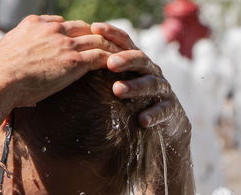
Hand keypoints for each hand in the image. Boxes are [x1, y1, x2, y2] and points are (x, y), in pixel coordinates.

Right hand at [0, 16, 121, 107]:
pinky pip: (100, 56)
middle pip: (81, 27)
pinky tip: (119, 67)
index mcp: (33, 24)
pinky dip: (112, 59)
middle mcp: (51, 29)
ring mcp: (64, 43)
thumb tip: (12, 71)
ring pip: (96, 40)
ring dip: (109, 47)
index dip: (71, 31)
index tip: (77, 39)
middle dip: (94, 36)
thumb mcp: (2, 56)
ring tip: (119, 55)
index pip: (59, 23)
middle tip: (104, 45)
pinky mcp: (74, 60)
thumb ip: (14, 58)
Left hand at [91, 22, 190, 142]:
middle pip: (140, 59)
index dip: (111, 33)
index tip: (94, 28)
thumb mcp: (118, 79)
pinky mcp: (170, 108)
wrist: (165, 119)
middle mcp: (151, 70)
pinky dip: (153, 114)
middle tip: (110, 63)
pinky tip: (142, 120)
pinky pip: (163, 110)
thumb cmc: (132, 97)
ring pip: (151, 83)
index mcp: (136, 61)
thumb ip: (101, 69)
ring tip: (117, 90)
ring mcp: (162, 89)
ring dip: (135, 86)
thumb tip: (71, 62)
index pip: (125, 42)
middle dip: (126, 59)